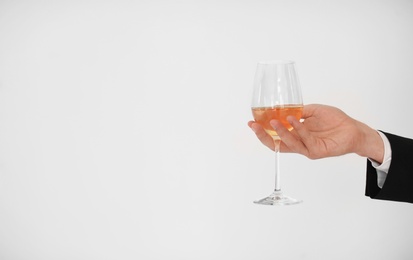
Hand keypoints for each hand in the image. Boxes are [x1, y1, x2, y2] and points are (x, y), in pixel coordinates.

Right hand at [248, 104, 383, 162]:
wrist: (353, 129)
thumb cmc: (335, 121)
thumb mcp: (313, 111)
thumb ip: (299, 111)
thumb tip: (283, 109)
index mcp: (296, 135)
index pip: (275, 136)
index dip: (262, 131)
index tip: (252, 122)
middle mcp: (299, 144)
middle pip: (276, 143)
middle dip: (263, 135)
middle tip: (255, 126)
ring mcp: (307, 149)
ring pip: (288, 143)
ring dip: (279, 132)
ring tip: (273, 121)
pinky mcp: (316, 151)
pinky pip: (304, 140)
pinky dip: (297, 129)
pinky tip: (292, 120)